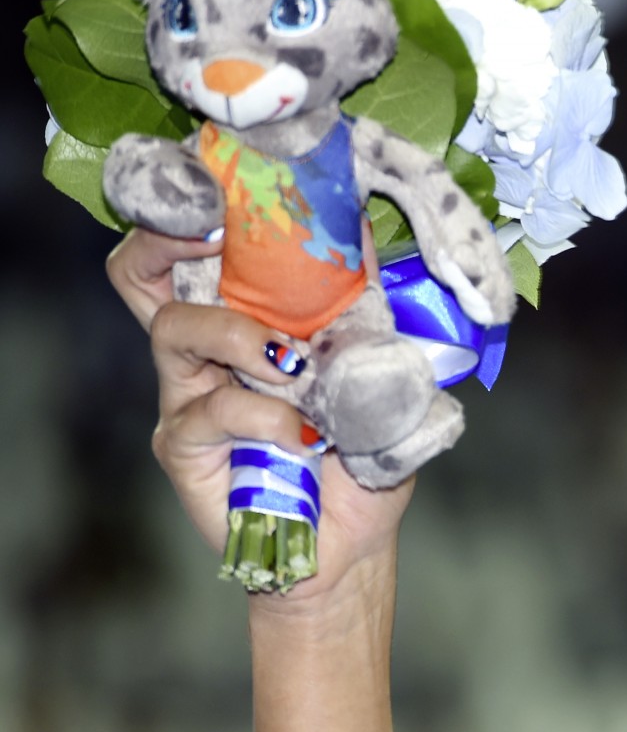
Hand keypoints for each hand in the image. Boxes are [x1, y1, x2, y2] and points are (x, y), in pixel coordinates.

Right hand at [107, 226, 414, 611]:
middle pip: (143, 273)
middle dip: (168, 240)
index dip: (200, 212)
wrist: (352, 543)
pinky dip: (267, 415)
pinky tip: (307, 435)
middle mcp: (205, 352)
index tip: (230, 188)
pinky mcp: (183, 445)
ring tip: (293, 366)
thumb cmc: (359, 460)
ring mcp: (186, 395)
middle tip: (215, 237)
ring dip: (240, 334)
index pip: (198, 252)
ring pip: (176, 328)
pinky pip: (213, 409)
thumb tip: (366, 232)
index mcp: (247, 323)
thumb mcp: (378, 376)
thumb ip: (368, 313)